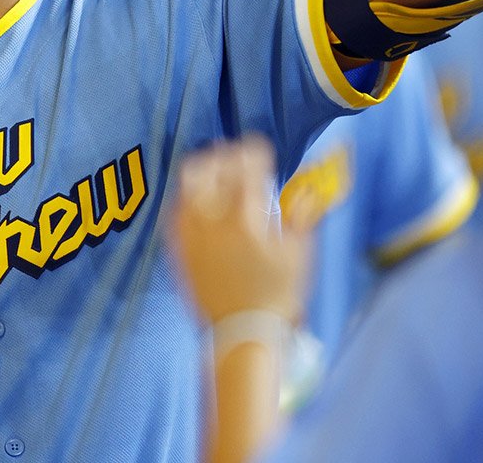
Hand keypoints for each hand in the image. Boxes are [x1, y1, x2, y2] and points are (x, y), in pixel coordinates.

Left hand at [169, 136, 310, 323]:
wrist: (243, 333)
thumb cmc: (277, 295)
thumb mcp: (299, 255)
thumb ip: (300, 216)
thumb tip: (306, 189)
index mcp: (245, 220)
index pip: (245, 168)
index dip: (254, 151)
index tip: (261, 149)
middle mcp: (212, 221)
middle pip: (208, 167)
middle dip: (224, 154)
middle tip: (237, 156)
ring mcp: (190, 234)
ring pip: (186, 185)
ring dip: (203, 170)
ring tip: (216, 172)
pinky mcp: (178, 248)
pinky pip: (176, 210)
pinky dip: (188, 197)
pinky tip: (199, 200)